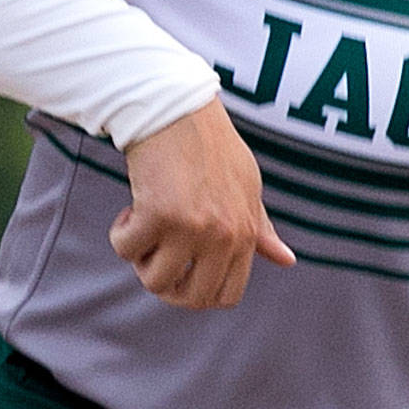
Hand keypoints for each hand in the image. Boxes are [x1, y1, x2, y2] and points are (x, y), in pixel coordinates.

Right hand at [109, 100, 294, 308]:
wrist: (177, 110)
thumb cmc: (212, 147)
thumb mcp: (246, 187)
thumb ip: (260, 228)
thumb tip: (287, 260)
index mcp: (247, 233)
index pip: (227, 296)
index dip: (196, 292)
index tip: (180, 270)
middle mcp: (224, 235)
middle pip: (189, 298)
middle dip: (165, 284)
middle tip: (155, 254)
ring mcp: (193, 227)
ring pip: (154, 280)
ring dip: (140, 259)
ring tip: (146, 225)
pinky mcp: (158, 214)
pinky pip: (126, 249)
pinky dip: (121, 234)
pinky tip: (132, 207)